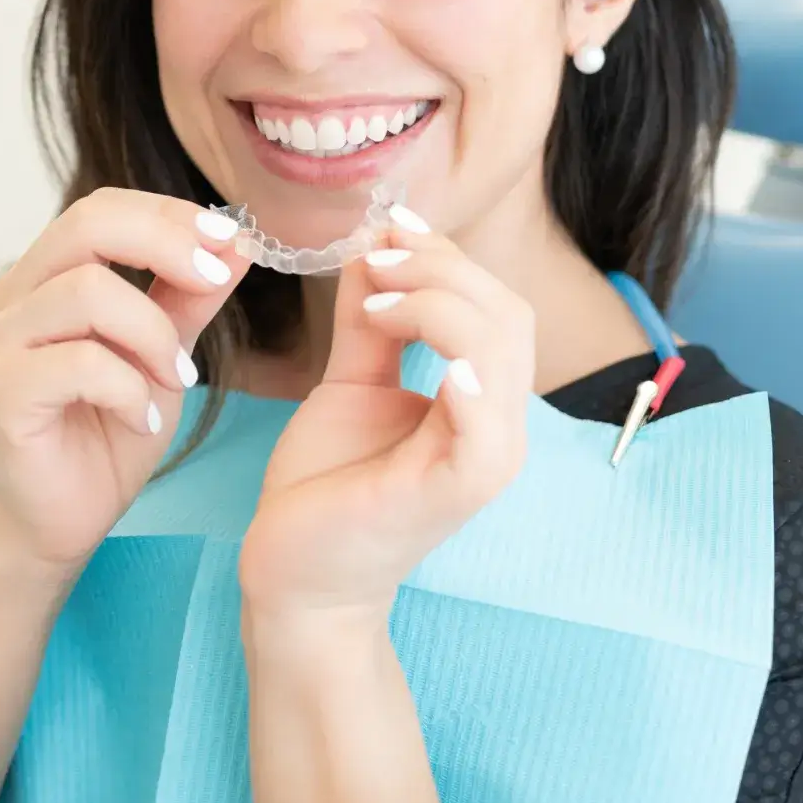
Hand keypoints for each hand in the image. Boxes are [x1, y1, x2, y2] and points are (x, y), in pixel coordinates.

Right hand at [0, 188, 250, 572]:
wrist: (67, 518)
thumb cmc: (111, 429)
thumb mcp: (166, 353)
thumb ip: (191, 297)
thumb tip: (238, 241)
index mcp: (48, 275)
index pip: (103, 209)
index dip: (168, 215)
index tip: (231, 239)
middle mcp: (14, 297)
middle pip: (86, 226)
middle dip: (165, 245)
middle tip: (215, 282)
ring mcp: (0, 344)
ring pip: (87, 292)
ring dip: (153, 334)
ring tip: (177, 380)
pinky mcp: (0, 393)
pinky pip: (79, 364)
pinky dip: (129, 389)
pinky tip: (146, 421)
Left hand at [239, 213, 533, 617]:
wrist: (295, 574)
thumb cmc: (326, 486)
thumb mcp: (351, 382)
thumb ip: (371, 321)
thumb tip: (377, 246)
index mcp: (483, 401)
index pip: (495, 305)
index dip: (447, 256)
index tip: (387, 228)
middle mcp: (500, 427)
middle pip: (506, 313)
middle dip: (442, 268)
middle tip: (376, 259)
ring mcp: (488, 458)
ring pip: (499, 346)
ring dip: (436, 301)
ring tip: (378, 299)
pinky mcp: (459, 487)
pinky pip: (484, 419)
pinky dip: (460, 366)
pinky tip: (410, 333)